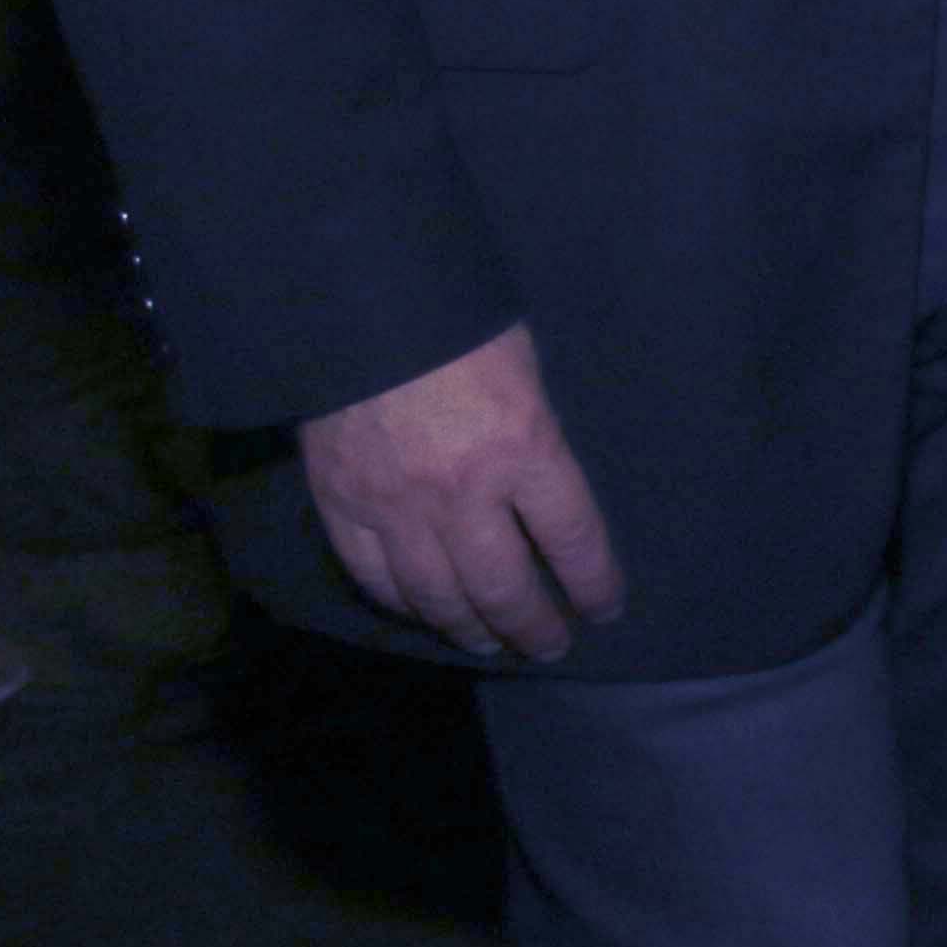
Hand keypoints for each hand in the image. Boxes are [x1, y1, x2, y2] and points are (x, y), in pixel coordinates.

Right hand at [300, 321, 622, 661]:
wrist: (356, 301)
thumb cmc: (457, 319)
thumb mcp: (525, 368)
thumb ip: (535, 437)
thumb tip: (544, 492)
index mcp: (524, 448)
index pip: (573, 540)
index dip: (594, 584)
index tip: (605, 609)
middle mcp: (462, 493)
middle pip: (505, 588)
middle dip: (535, 626)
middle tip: (551, 644)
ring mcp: (396, 507)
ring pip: (438, 598)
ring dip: (470, 629)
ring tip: (492, 643)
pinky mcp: (341, 507)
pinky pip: (375, 578)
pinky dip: (404, 605)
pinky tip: (424, 612)